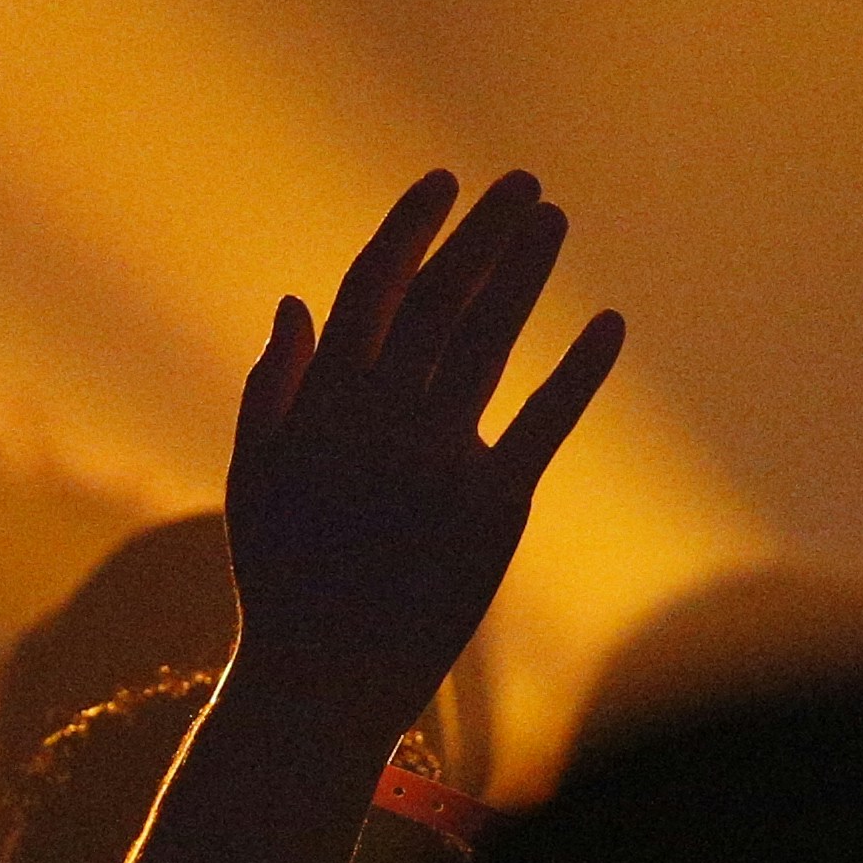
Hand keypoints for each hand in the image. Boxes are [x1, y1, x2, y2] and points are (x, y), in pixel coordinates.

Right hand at [222, 171, 621, 730]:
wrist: (322, 679)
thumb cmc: (284, 578)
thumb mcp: (254, 478)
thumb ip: (270, 386)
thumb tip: (296, 300)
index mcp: (321, 405)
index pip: (372, 289)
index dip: (412, 228)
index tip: (444, 183)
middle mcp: (379, 422)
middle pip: (439, 300)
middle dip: (481, 232)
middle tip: (522, 184)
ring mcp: (438, 463)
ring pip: (487, 342)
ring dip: (524, 273)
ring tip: (554, 220)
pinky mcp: (493, 511)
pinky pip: (543, 427)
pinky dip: (578, 373)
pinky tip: (609, 325)